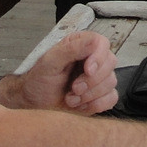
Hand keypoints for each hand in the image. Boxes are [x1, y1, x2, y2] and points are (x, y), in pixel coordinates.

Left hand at [0, 30, 117, 114]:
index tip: (87, 71)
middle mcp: (93, 59)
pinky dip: (96, 104)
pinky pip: (111, 98)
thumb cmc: (39, 81)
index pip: (102, 43)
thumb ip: (71, 49)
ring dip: (89, 95)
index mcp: (81, 45)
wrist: (35, 104)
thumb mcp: (49, 62)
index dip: (98, 57)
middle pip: (110, 63)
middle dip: (91, 80)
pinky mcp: (101, 95)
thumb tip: (93, 41)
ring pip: (111, 82)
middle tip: (73, 88)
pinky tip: (80, 105)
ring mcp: (99, 78)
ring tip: (71, 98)